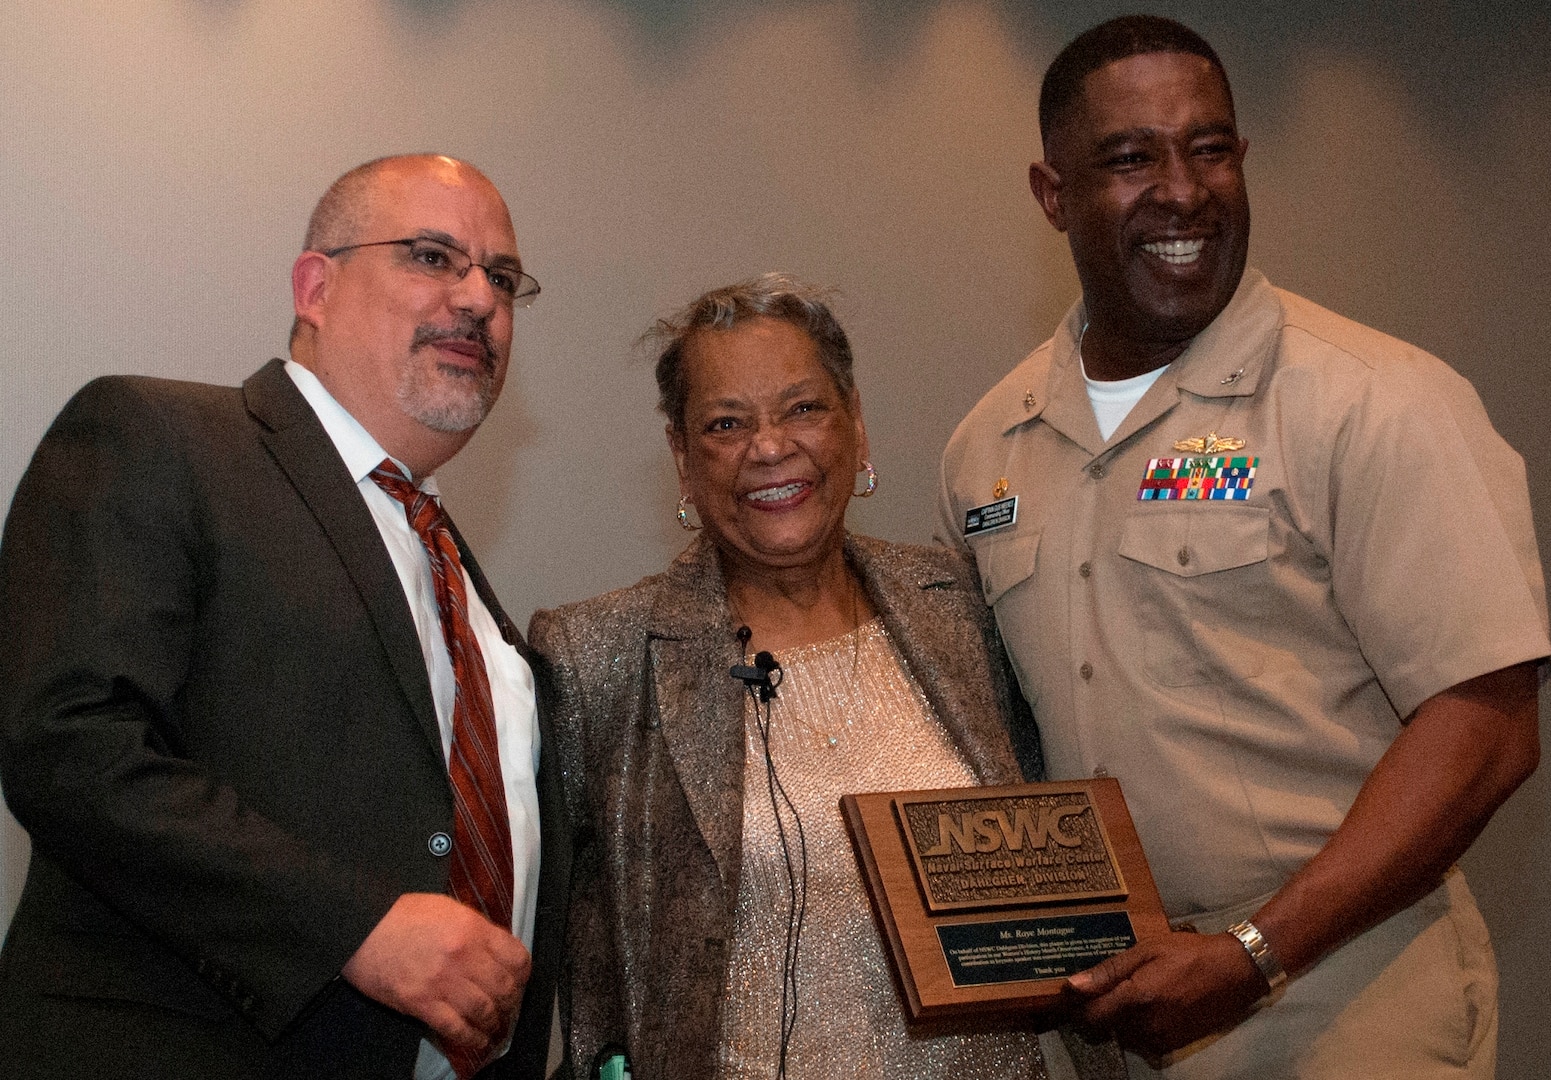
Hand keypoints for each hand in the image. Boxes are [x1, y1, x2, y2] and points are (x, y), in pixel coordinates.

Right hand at [342, 893, 529, 1067]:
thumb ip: (476, 929)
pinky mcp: (421, 1004)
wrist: (362, 929)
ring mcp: (443, 982)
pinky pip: (456, 1028)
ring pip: (485, 1011)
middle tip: (509, 1007)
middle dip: (512, 1001)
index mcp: (473, 929)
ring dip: (495, 1022)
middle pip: (505, 987)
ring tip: (495, 1026)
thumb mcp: (448, 909)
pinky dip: (472, 1038)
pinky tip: (478, 1040)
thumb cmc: (402, 915)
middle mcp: (463, 956)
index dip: (523, 974)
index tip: (519, 981)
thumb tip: (496, 949)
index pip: (516, 957)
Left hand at [1063, 931, 1266, 1058]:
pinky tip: (1152, 1004)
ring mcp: (1161, 1038)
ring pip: (1123, 1035)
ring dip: (1121, 1019)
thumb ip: (1108, 971)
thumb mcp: (1146, 950)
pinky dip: (1140, 1026)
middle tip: (1110, 987)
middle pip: (1105, 1027)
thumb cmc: (1188, 953)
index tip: (1071, 996)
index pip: (1091, 1017)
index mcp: (1137, 998)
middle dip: (1101, 1010)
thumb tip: (1072, 986)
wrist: (1235, 972)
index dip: (1076, 1008)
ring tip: (1136, 992)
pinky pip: (1143, 1040)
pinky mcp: (1174, 1045)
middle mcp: (1146, 1024)